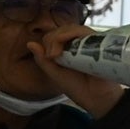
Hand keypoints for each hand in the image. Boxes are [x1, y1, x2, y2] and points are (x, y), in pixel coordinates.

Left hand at [6, 11, 127, 117]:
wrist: (97, 99)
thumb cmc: (78, 88)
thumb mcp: (55, 74)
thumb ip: (42, 60)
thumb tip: (29, 43)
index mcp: (68, 49)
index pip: (54, 35)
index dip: (48, 42)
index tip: (49, 57)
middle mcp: (79, 43)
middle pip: (63, 29)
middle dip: (53, 39)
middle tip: (52, 56)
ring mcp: (90, 42)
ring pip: (73, 29)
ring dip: (61, 37)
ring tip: (58, 54)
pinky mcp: (99, 43)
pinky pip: (86, 32)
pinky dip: (75, 35)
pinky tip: (70, 47)